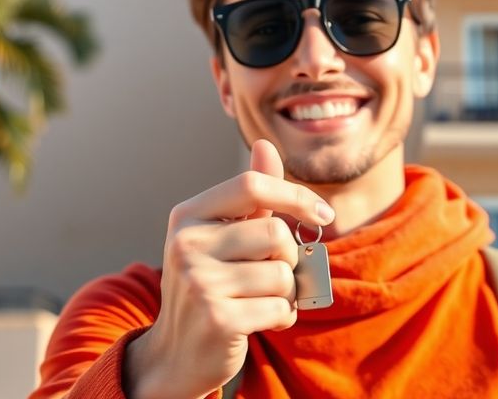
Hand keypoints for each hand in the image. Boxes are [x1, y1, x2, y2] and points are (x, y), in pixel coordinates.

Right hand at [123, 139, 334, 398]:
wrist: (175, 352)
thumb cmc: (207, 285)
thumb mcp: (220, 235)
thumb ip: (249, 196)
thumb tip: (266, 146)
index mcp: (188, 216)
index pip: (252, 185)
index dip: (296, 196)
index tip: (323, 215)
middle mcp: (187, 244)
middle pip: (276, 233)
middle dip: (289, 258)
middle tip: (273, 274)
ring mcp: (199, 282)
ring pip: (283, 275)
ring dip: (285, 293)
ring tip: (261, 300)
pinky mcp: (218, 318)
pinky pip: (281, 308)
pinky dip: (282, 317)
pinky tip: (259, 321)